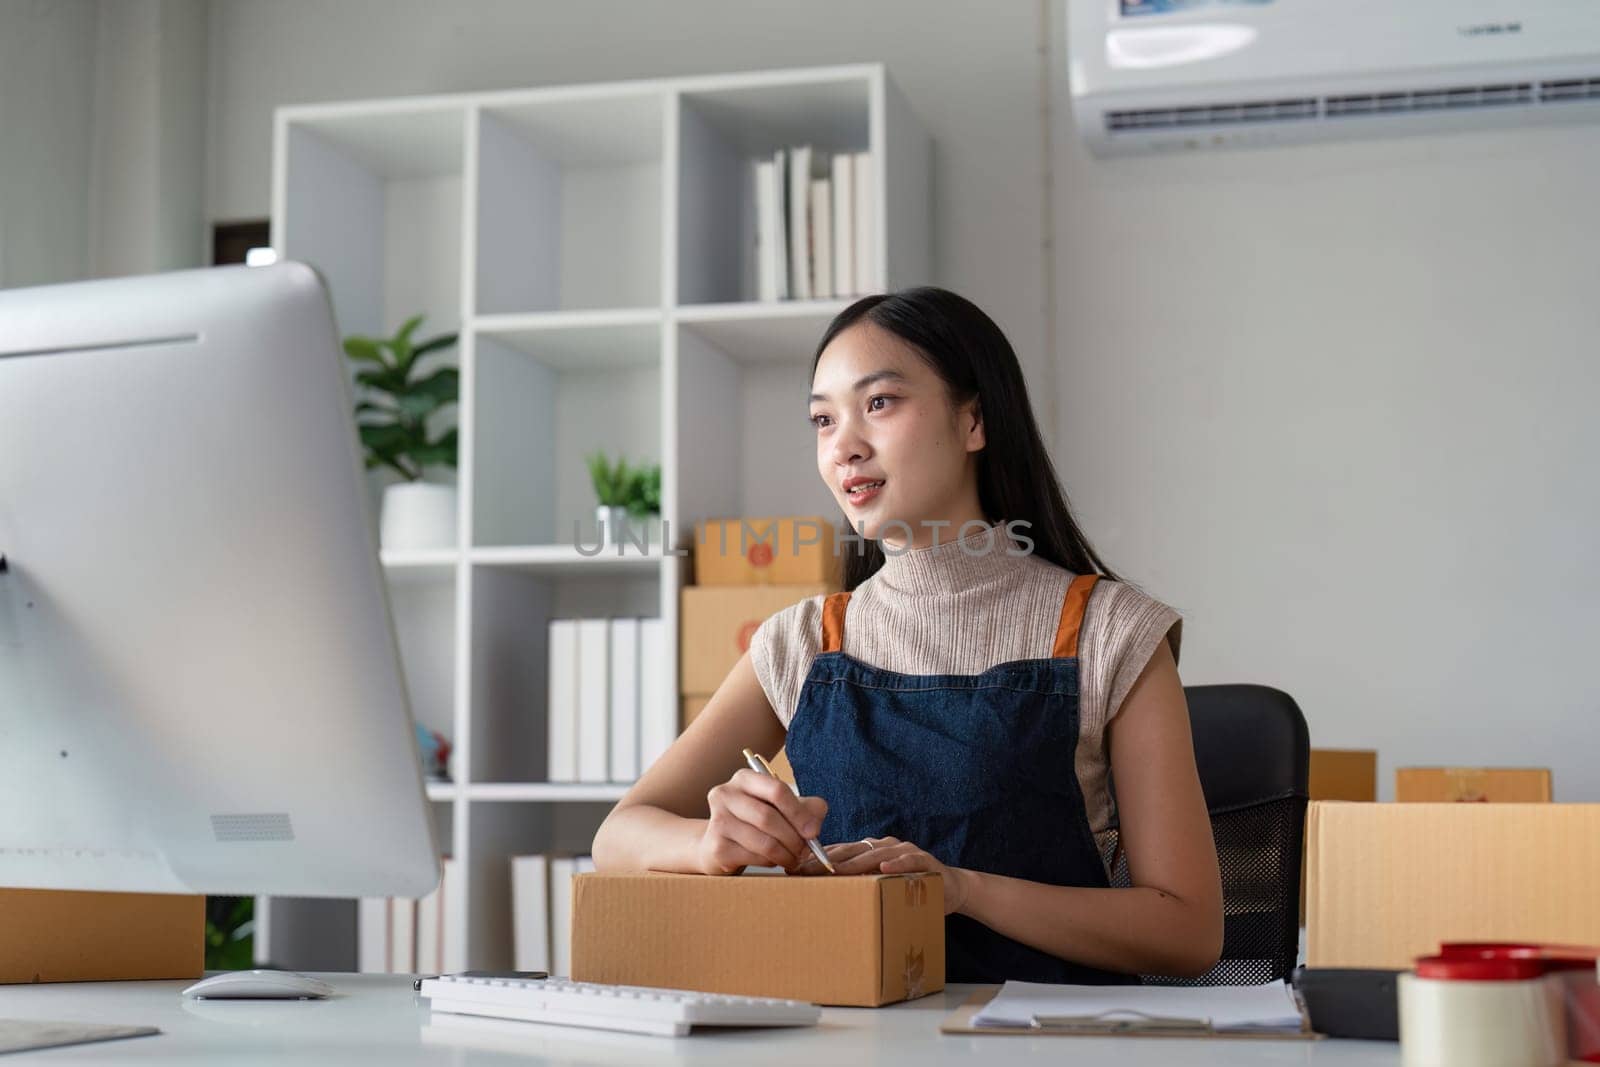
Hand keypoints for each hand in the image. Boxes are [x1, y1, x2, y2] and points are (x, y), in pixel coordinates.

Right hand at [695, 768, 827, 875]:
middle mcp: (726, 794)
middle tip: (805, 851)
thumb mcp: (782, 808)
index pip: (776, 790)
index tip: (813, 832)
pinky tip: (774, 861)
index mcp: (745, 778)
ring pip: (763, 841)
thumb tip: (813, 827)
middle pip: (768, 817)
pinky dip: (770, 862)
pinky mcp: (716, 847)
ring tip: (793, 859)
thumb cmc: (756, 822)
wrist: (719, 843)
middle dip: (793, 838)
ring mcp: (718, 821)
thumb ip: (806, 809)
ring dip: (785, 855)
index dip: (798, 813)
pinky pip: (754, 858)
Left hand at [794, 836, 972, 913]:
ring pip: (876, 854)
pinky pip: (909, 860)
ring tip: (835, 869)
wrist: (951, 887)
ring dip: (855, 862)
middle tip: (805, 870)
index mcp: (871, 850)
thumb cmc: (910, 887)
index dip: (817, 858)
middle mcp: (885, 846)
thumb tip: (824, 894)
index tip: (795, 868)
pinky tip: (885, 869)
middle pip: (852, 850)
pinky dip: (897, 864)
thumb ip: (858, 883)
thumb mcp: (881, 885)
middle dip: (827, 860)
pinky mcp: (924, 860)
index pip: (840, 851)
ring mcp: (905, 851)